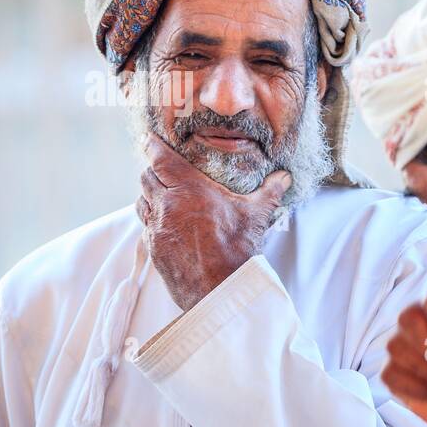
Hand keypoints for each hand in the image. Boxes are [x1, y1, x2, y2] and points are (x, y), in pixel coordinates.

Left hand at [137, 133, 290, 311]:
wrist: (220, 288)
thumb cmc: (237, 249)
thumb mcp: (256, 215)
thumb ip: (269, 192)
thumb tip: (284, 177)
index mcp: (189, 189)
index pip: (160, 159)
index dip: (152, 146)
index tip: (149, 139)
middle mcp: (167, 205)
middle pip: (146, 177)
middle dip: (152, 170)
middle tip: (161, 168)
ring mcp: (156, 228)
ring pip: (141, 201)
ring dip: (149, 195)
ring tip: (161, 195)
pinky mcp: (153, 248)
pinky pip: (145, 226)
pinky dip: (152, 219)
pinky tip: (165, 223)